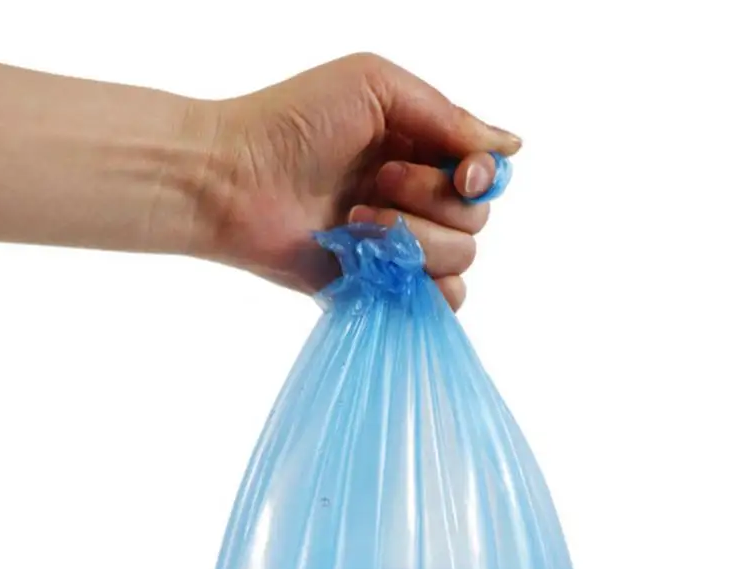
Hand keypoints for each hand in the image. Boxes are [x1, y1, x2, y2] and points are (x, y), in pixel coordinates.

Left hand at [190, 53, 520, 309]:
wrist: (233, 180)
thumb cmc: (293, 121)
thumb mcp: (377, 88)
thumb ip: (447, 116)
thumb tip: (511, 146)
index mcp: (420, 149)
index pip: (484, 174)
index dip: (480, 177)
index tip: (460, 174)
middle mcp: (416, 199)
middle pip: (476, 220)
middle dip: (430, 201)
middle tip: (374, 183)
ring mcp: (397, 246)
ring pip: (460, 261)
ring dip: (412, 239)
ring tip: (356, 221)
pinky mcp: (377, 286)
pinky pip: (435, 303)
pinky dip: (420, 288)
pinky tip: (374, 260)